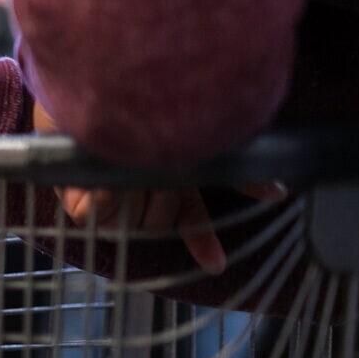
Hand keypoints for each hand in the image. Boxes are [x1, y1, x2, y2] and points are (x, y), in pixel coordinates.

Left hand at [37, 107, 286, 275]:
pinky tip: (105, 183)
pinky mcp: (79, 213)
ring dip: (133, 191)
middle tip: (150, 163)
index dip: (204, 243)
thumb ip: (233, 169)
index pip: (191, 223)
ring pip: (136, 220)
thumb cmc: (138, 115)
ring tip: (123, 160)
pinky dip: (107, 195)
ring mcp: (109, 208)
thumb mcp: (191, 143)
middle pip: (163, 221)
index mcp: (168, 186)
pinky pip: (104, 213)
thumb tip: (278, 191)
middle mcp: (139, 200)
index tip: (217, 264)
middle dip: (160, 193)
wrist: (84, 93)